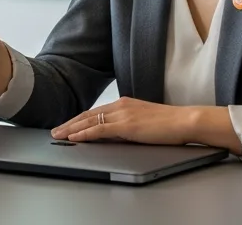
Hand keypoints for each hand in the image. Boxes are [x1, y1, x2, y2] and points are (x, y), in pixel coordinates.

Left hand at [50, 97, 240, 153]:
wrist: (186, 121)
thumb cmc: (171, 123)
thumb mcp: (145, 121)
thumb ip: (129, 124)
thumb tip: (116, 133)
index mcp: (125, 103)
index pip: (96, 112)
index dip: (79, 119)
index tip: (68, 125)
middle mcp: (120, 105)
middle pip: (88, 114)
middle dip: (70, 123)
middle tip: (55, 131)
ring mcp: (122, 114)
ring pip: (89, 121)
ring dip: (71, 129)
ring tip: (58, 135)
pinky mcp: (126, 125)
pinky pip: (99, 129)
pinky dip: (84, 133)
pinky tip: (74, 137)